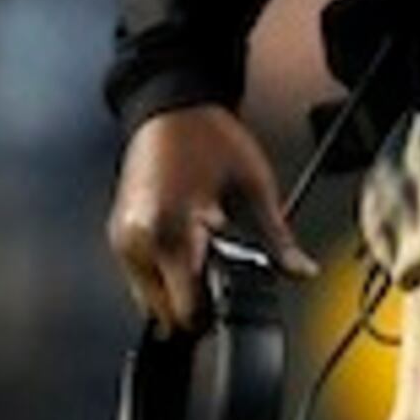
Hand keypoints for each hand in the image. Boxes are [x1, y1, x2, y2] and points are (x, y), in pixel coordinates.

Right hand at [106, 103, 316, 331]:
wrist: (172, 104)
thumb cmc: (207, 136)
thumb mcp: (254, 187)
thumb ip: (276, 239)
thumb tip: (301, 270)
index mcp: (166, 232)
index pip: (185, 310)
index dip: (215, 315)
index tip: (236, 302)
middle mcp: (135, 243)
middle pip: (164, 313)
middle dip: (196, 305)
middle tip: (225, 276)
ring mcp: (122, 241)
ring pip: (150, 300)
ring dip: (178, 292)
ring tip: (207, 256)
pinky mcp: (118, 236)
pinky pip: (142, 277)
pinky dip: (166, 275)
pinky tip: (189, 249)